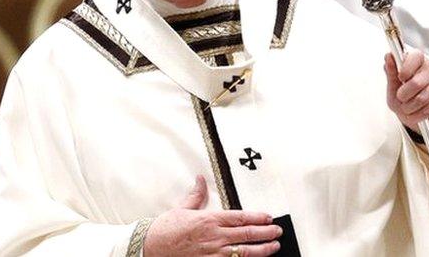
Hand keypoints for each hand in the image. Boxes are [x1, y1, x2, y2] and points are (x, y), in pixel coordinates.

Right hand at [143, 176, 281, 256]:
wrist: (151, 246)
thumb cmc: (166, 229)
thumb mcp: (182, 208)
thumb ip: (196, 195)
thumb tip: (200, 179)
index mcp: (209, 219)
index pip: (240, 217)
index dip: (258, 217)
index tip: (269, 217)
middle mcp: (214, 236)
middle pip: (247, 234)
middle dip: (266, 233)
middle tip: (278, 232)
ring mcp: (213, 253)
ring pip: (244, 252)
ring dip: (262, 250)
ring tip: (274, 247)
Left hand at [384, 51, 428, 131]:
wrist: (414, 115)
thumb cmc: (403, 97)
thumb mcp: (393, 85)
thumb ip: (391, 71)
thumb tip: (388, 56)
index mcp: (418, 61)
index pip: (416, 56)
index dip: (407, 68)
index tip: (400, 77)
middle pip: (417, 82)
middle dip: (403, 95)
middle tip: (400, 97)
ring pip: (422, 98)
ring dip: (409, 107)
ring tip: (406, 107)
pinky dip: (418, 115)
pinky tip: (415, 112)